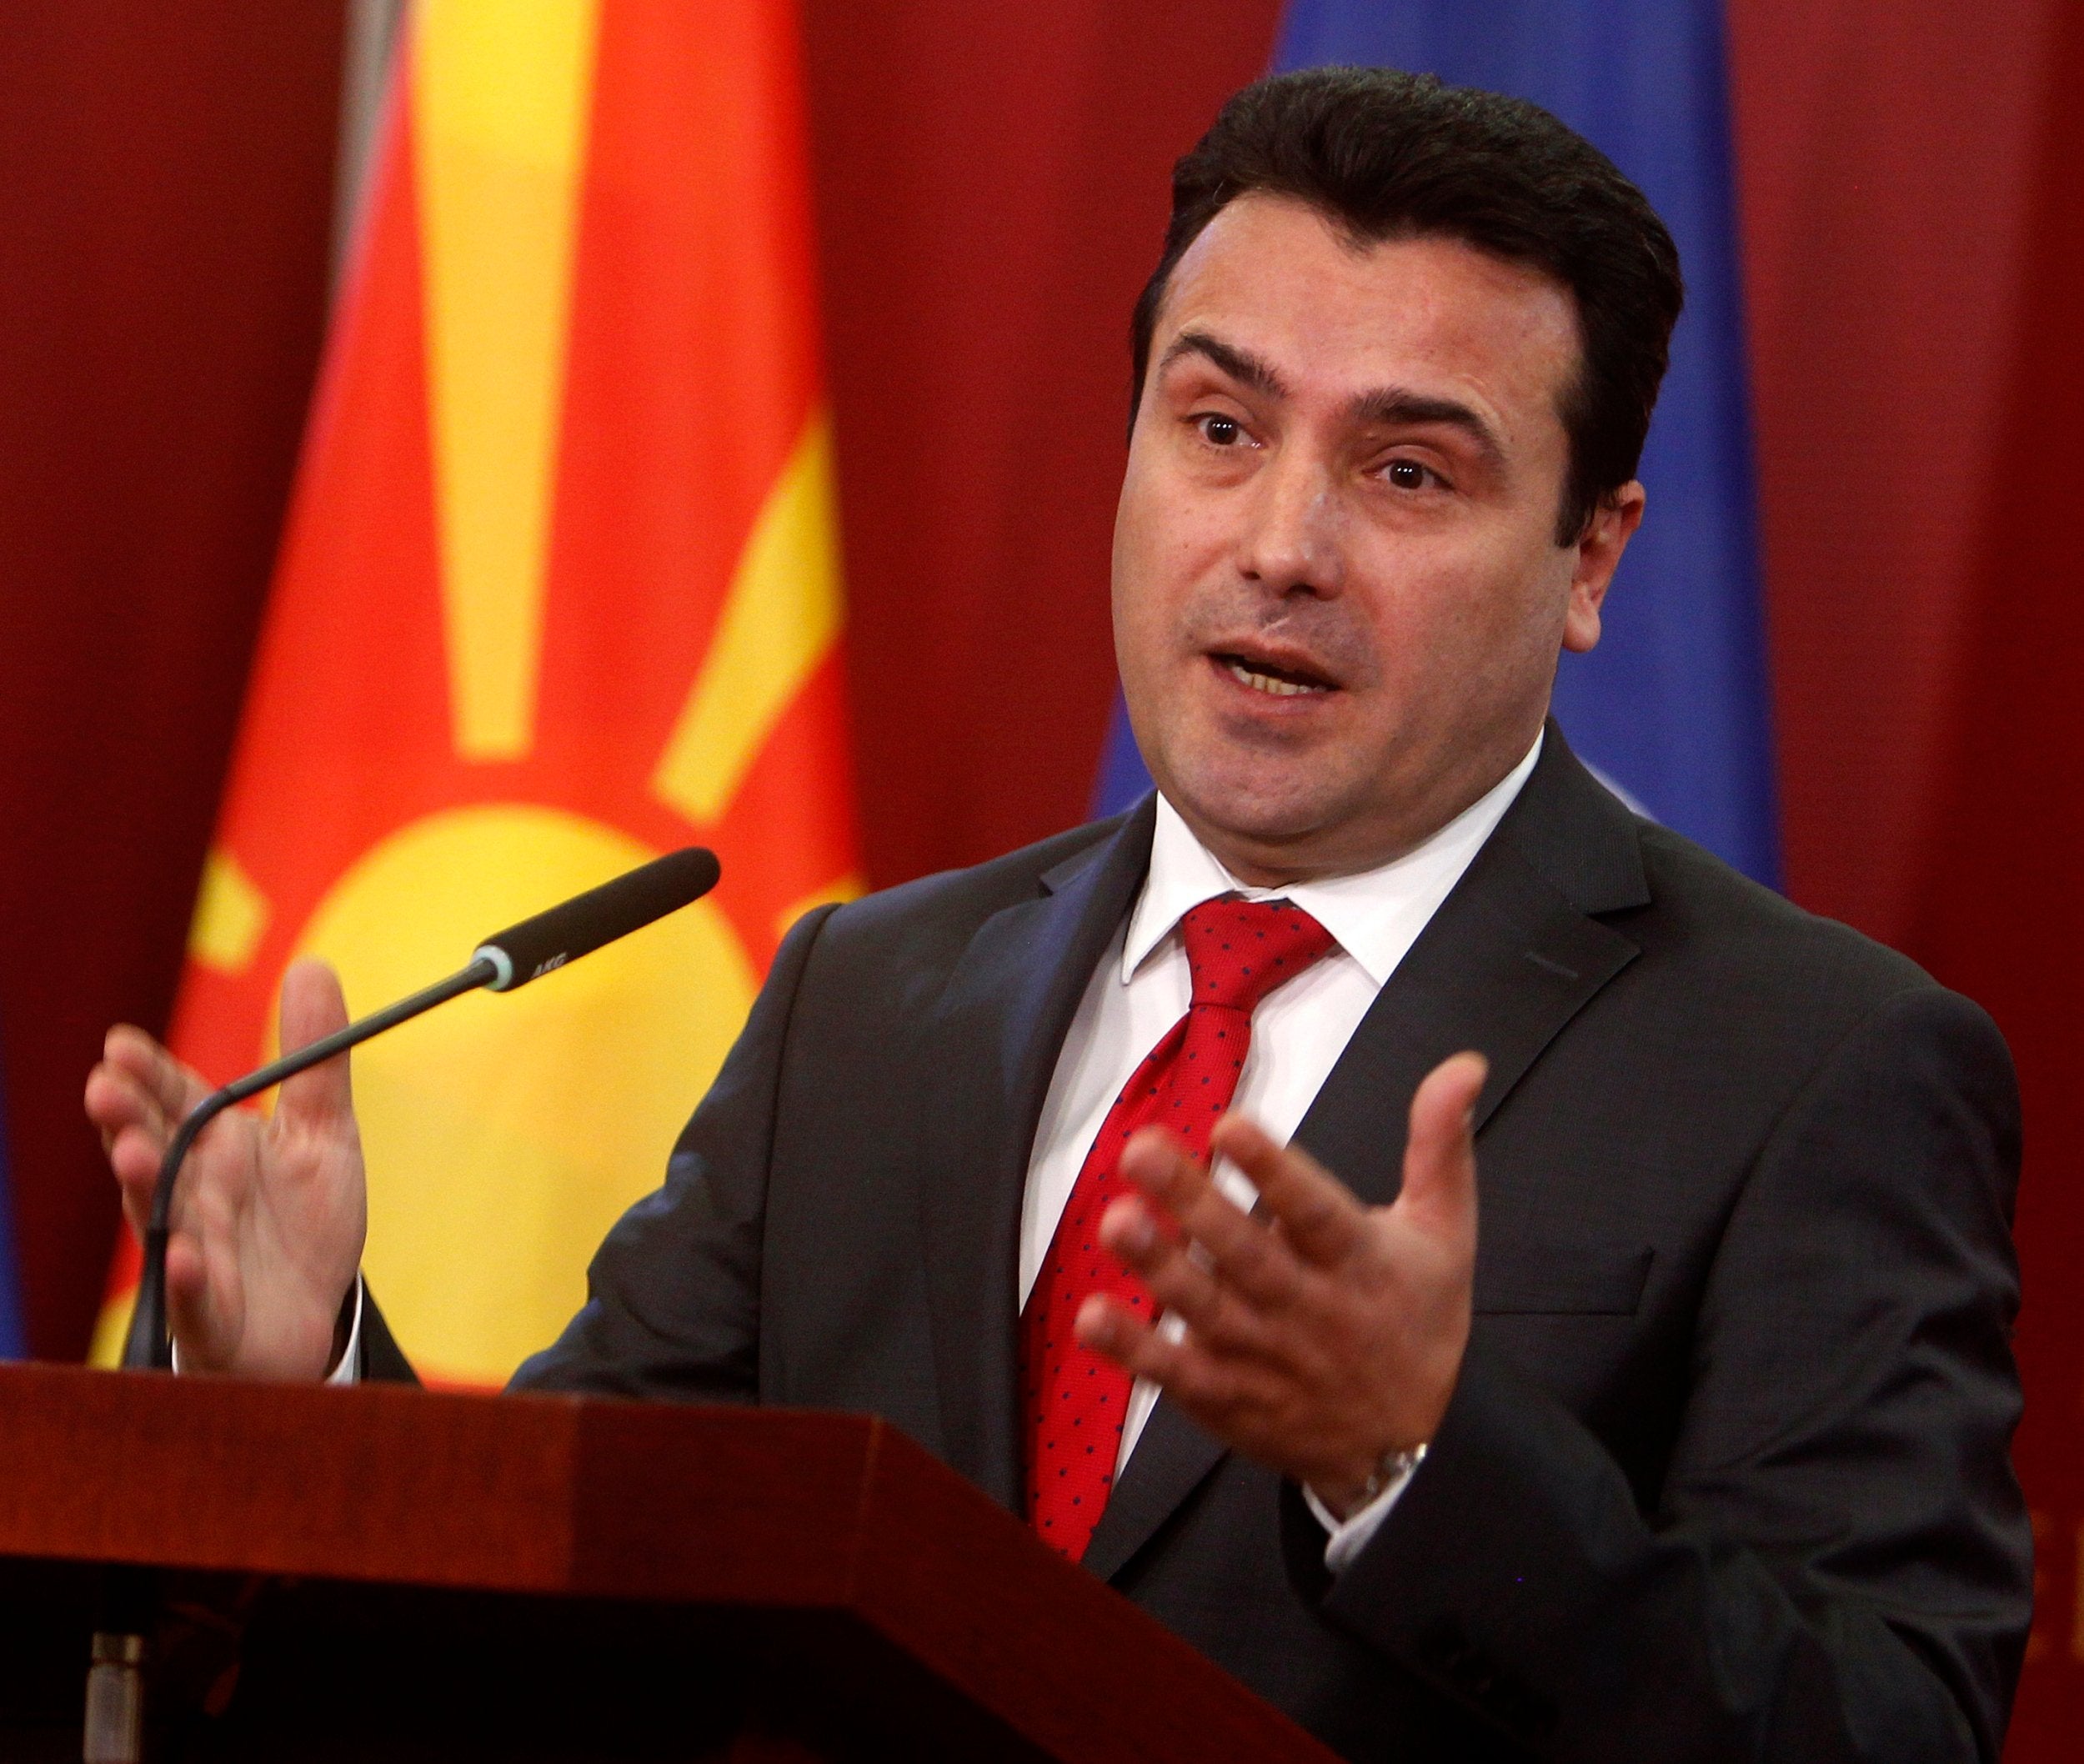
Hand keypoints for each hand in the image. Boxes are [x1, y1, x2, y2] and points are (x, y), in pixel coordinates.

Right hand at [84, 958, 368, 1378]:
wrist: (316, 1317)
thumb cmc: (303, 1222)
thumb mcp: (323, 1131)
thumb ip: (315, 1058)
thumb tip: (311, 964)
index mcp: (213, 1146)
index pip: (170, 1100)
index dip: (146, 1074)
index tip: (121, 1044)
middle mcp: (192, 1194)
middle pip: (152, 1150)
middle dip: (127, 1119)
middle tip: (105, 1086)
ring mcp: (195, 1252)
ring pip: (160, 1217)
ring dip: (142, 1185)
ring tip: (131, 1152)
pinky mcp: (212, 1312)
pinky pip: (195, 1295)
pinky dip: (189, 1277)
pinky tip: (186, 1256)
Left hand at [1075, 1051, 1485, 1517]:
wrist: (1409, 1453)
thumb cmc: (1419, 1323)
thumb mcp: (1447, 1233)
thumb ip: (1440, 1145)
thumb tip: (1463, 1065)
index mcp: (1361, 1262)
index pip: (1317, 1213)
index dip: (1275, 1172)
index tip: (1232, 1126)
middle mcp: (1309, 1310)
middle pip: (1248, 1256)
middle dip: (1193, 1204)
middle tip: (1142, 1151)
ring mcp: (1263, 1358)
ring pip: (1206, 1311)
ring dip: (1157, 1268)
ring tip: (1116, 1221)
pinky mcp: (1226, 1397)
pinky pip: (1177, 1375)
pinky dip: (1135, 1349)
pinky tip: (1093, 1316)